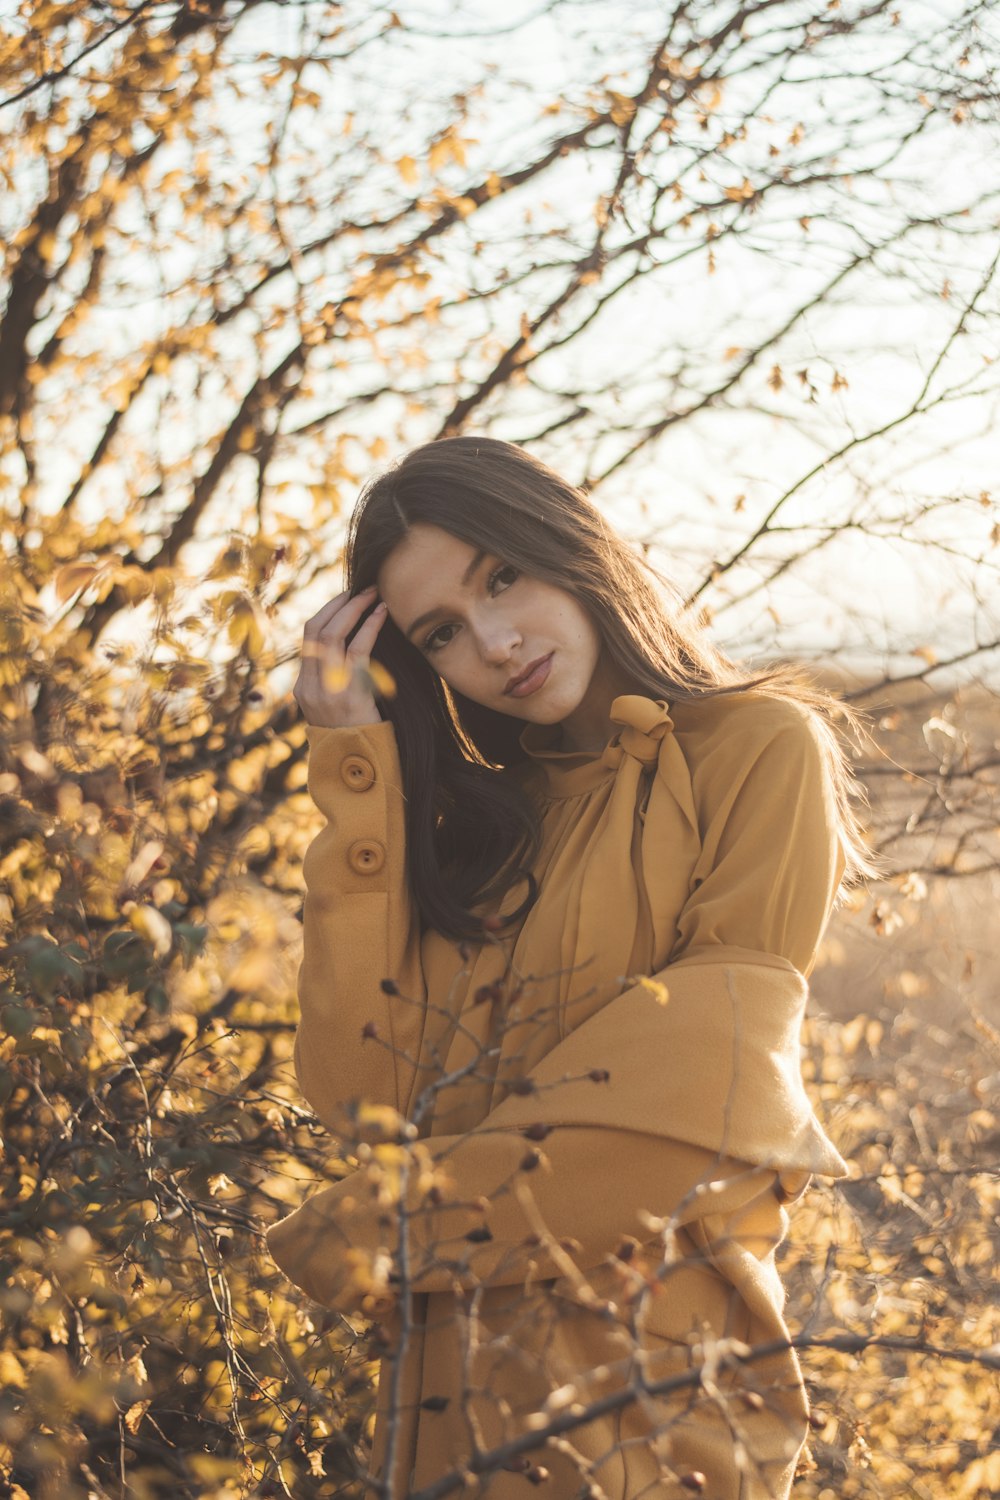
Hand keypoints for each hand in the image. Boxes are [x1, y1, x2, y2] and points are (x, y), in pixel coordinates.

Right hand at [293, 586, 388, 727]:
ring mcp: (326, 689)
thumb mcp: (338, 712)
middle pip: (314, 630)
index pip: (308, 639)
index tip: (345, 598)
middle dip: (337, 604)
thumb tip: (351, 651)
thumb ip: (335, 684)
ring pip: (332, 634)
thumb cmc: (356, 737)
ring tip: (372, 594)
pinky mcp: (348, 691)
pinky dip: (369, 625)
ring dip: (353, 608)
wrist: (359, 768)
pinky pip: (357, 649)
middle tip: (359, 588)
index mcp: (303, 688)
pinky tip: (382, 613)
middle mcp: (309, 686)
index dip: (326, 613)